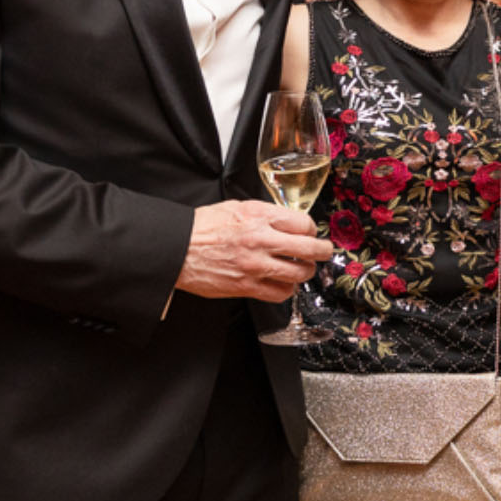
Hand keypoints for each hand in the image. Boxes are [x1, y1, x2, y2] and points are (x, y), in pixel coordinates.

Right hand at [175, 200, 333, 301]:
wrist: (176, 248)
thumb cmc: (201, 227)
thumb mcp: (236, 207)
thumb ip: (264, 214)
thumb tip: (285, 220)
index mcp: (259, 217)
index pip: (303, 223)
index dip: (311, 229)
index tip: (310, 232)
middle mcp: (261, 240)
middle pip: (310, 249)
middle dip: (323, 251)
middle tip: (324, 252)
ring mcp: (255, 266)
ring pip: (299, 273)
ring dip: (305, 271)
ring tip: (302, 268)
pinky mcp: (246, 286)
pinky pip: (280, 293)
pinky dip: (287, 290)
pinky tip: (283, 283)